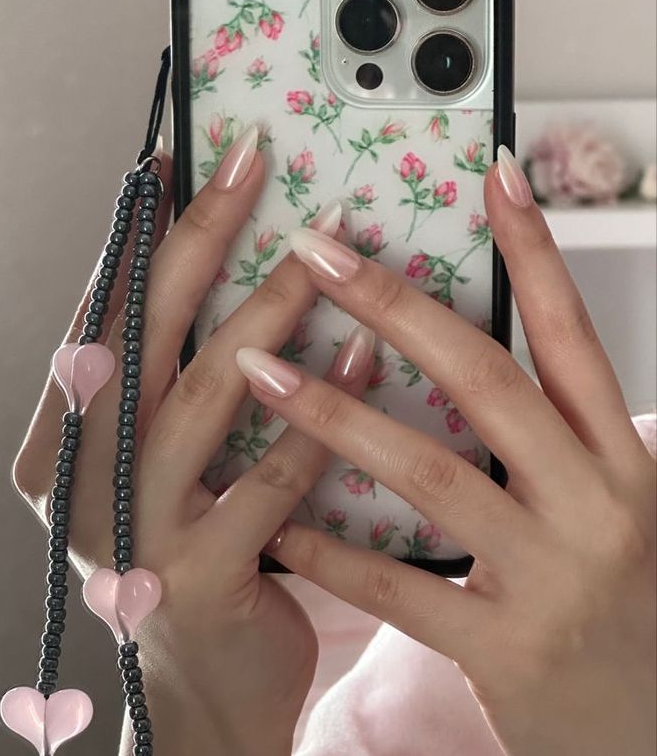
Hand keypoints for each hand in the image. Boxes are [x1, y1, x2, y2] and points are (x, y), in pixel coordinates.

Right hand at [13, 126, 374, 755]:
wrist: (203, 685)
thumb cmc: (195, 545)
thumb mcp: (168, 457)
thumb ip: (185, 376)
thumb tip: (242, 262)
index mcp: (67, 432)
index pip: (101, 311)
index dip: (136, 234)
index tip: (173, 161)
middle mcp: (85, 473)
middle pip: (142, 335)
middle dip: (198, 242)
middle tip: (250, 166)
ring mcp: (134, 527)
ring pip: (202, 397)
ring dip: (266, 314)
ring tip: (322, 250)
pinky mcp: (197, 574)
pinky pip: (269, 479)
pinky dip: (318, 416)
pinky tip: (363, 360)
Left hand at [235, 146, 656, 755]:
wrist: (649, 730)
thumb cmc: (618, 599)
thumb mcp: (602, 499)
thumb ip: (547, 431)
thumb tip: (452, 344)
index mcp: (619, 456)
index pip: (572, 330)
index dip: (534, 248)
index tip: (492, 174)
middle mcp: (594, 503)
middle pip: (485, 380)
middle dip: (394, 306)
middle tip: (316, 251)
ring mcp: (552, 578)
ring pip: (431, 472)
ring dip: (335, 413)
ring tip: (257, 365)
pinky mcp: (506, 650)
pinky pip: (402, 588)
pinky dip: (333, 550)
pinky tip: (275, 520)